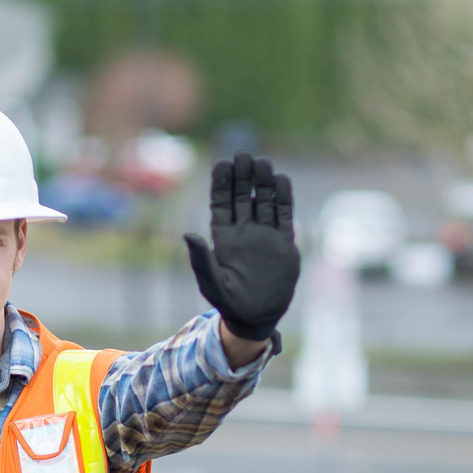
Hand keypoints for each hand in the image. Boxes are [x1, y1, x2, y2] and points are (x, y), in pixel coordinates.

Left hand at [184, 152, 299, 342]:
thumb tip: (188, 235)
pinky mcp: (283, 243)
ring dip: (263, 182)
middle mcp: (244, 232)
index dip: (221, 184)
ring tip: (262, 163)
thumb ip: (201, 259)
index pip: (221, 204)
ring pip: (263, 201)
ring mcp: (264, 235)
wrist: (257, 317)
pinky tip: (281, 180)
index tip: (222, 163)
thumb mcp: (211, 282)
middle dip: (242, 177)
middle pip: (243, 197)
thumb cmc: (229, 303)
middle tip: (243, 155)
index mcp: (223, 238)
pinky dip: (283, 198)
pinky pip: (283, 215)